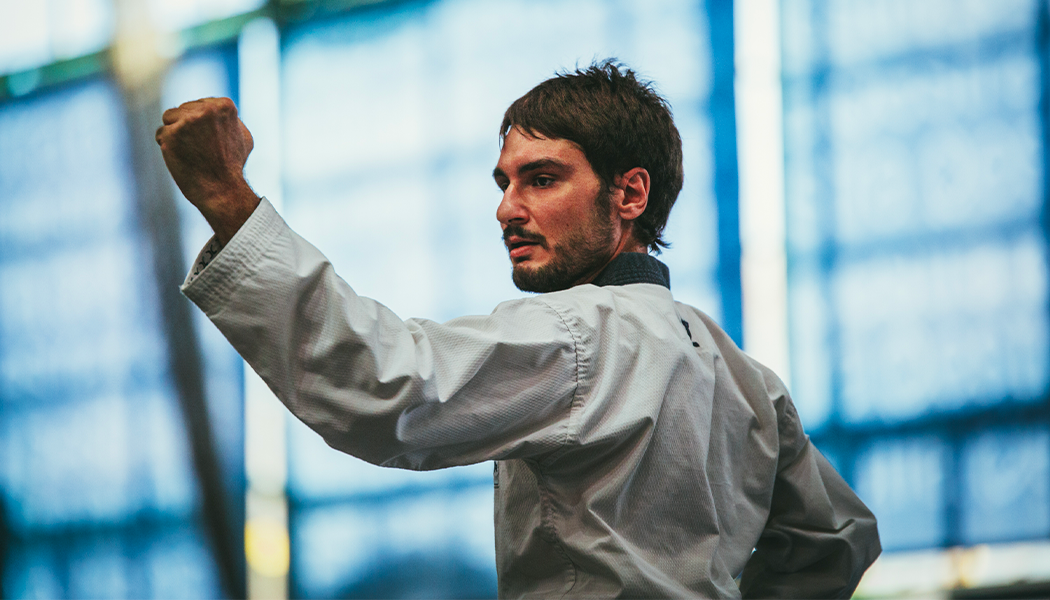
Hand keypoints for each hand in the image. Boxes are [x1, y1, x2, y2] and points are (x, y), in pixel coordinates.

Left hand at [156, 97, 260, 243]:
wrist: (223, 190)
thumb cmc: (233, 166)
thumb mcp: (243, 136)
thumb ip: (230, 119)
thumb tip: (218, 111)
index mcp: (224, 105)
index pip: (199, 105)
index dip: (202, 125)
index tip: (211, 141)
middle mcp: (206, 109)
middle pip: (183, 110)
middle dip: (187, 128)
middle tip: (201, 149)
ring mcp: (187, 121)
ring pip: (169, 119)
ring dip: (175, 134)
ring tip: (191, 152)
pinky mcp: (171, 134)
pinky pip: (161, 134)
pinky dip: (168, 147)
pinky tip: (182, 158)